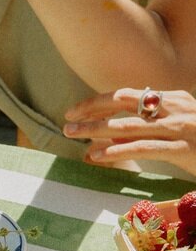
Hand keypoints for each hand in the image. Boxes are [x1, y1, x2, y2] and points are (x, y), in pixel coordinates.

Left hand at [63, 88, 195, 175]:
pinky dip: (115, 150)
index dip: (97, 102)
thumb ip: (145, 129)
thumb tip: (108, 133)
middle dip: (92, 111)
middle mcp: (177, 107)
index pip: (127, 95)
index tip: (74, 111)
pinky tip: (95, 155)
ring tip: (73, 136)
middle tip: (67, 122)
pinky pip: (143, 147)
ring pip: (128, 125)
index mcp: (174, 98)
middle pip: (124, 103)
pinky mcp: (183, 148)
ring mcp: (181, 127)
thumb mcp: (175, 130)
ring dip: (96, 130)